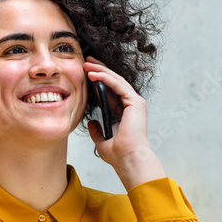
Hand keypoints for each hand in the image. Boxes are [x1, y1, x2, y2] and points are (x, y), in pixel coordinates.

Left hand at [84, 57, 165, 189]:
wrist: (128, 160)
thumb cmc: (119, 154)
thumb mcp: (102, 141)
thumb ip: (97, 131)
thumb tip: (91, 124)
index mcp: (124, 113)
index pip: (110, 91)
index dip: (99, 80)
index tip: (86, 73)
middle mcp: (131, 105)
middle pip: (114, 82)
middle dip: (99, 70)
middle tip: (86, 61)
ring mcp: (135, 103)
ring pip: (116, 80)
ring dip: (100, 70)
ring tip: (86, 64)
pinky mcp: (135, 102)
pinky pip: (118, 85)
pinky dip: (105, 78)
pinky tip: (92, 74)